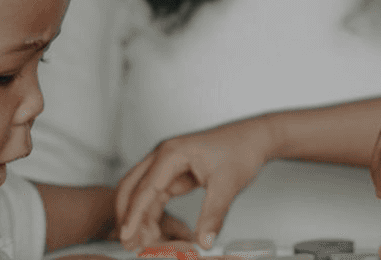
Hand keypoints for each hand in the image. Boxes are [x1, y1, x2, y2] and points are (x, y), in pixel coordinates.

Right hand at [114, 117, 276, 248]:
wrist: (254, 137)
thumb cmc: (241, 149)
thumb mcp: (227, 185)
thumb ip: (213, 215)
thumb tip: (204, 241)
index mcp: (171, 153)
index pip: (144, 189)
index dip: (133, 216)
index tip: (126, 236)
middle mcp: (163, 155)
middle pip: (131, 188)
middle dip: (127, 216)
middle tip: (129, 243)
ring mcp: (166, 163)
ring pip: (140, 193)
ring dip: (138, 217)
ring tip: (141, 243)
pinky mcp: (173, 172)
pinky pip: (154, 195)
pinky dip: (151, 213)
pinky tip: (154, 231)